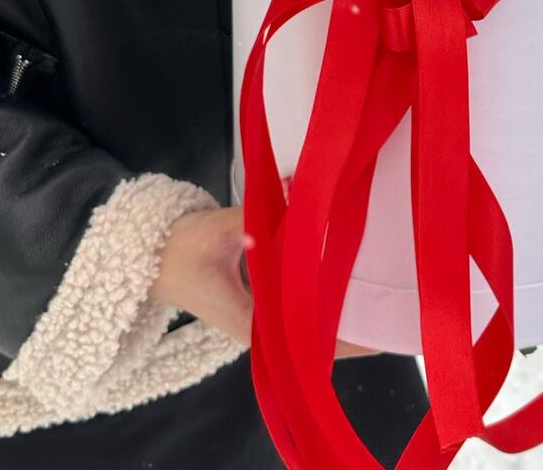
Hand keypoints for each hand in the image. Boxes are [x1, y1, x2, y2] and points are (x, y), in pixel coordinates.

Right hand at [150, 206, 374, 356]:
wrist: (151, 256)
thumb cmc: (181, 249)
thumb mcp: (215, 229)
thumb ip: (252, 218)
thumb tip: (287, 202)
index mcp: (250, 321)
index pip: (304, 341)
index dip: (343, 340)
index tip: (377, 334)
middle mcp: (259, 326)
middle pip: (312, 333)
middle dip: (350, 321)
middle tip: (391, 304)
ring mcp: (259, 314)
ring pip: (306, 318)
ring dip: (338, 306)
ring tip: (381, 288)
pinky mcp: (259, 299)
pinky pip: (297, 300)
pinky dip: (320, 290)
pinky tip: (349, 272)